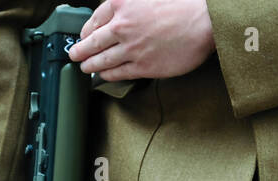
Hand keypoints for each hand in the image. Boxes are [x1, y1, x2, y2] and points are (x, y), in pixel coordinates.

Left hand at [69, 0, 215, 81]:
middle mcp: (122, 26)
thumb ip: (129, 4)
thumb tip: (120, 15)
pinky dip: (108, 75)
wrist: (203, 22)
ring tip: (85, 67)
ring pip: (102, 60)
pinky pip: (119, 73)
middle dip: (80, 50)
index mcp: (121, 5)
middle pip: (93, 42)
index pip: (94, 20)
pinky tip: (103, 75)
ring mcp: (132, 49)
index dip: (85, 31)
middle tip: (75, 55)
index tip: (83, 36)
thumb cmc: (181, 6)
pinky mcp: (144, 66)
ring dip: (91, 65)